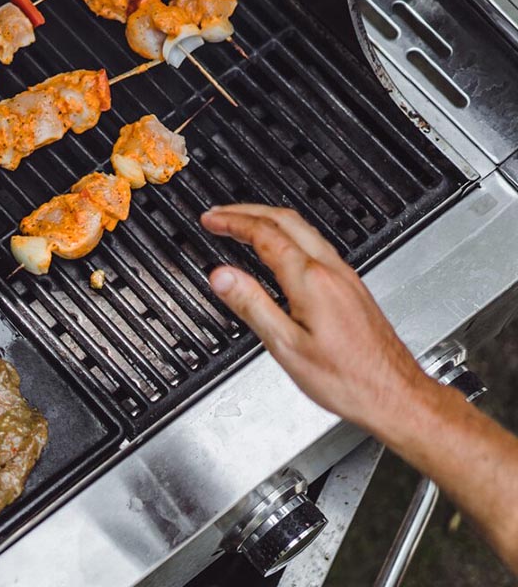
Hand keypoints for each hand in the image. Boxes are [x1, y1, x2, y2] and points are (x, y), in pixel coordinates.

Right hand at [200, 204, 429, 432]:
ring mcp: (345, 277)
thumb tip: (221, 276)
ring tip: (242, 223)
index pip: (264, 235)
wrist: (395, 395)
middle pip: (285, 220)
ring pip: (303, 229)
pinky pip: (315, 245)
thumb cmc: (348, 379)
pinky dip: (287, 234)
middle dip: (247, 212)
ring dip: (268, 219)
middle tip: (219, 214)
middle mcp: (332, 271)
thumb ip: (251, 305)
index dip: (232, 222)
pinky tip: (280, 248)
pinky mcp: (352, 288)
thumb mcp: (285, 346)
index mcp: (312, 281)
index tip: (211, 220)